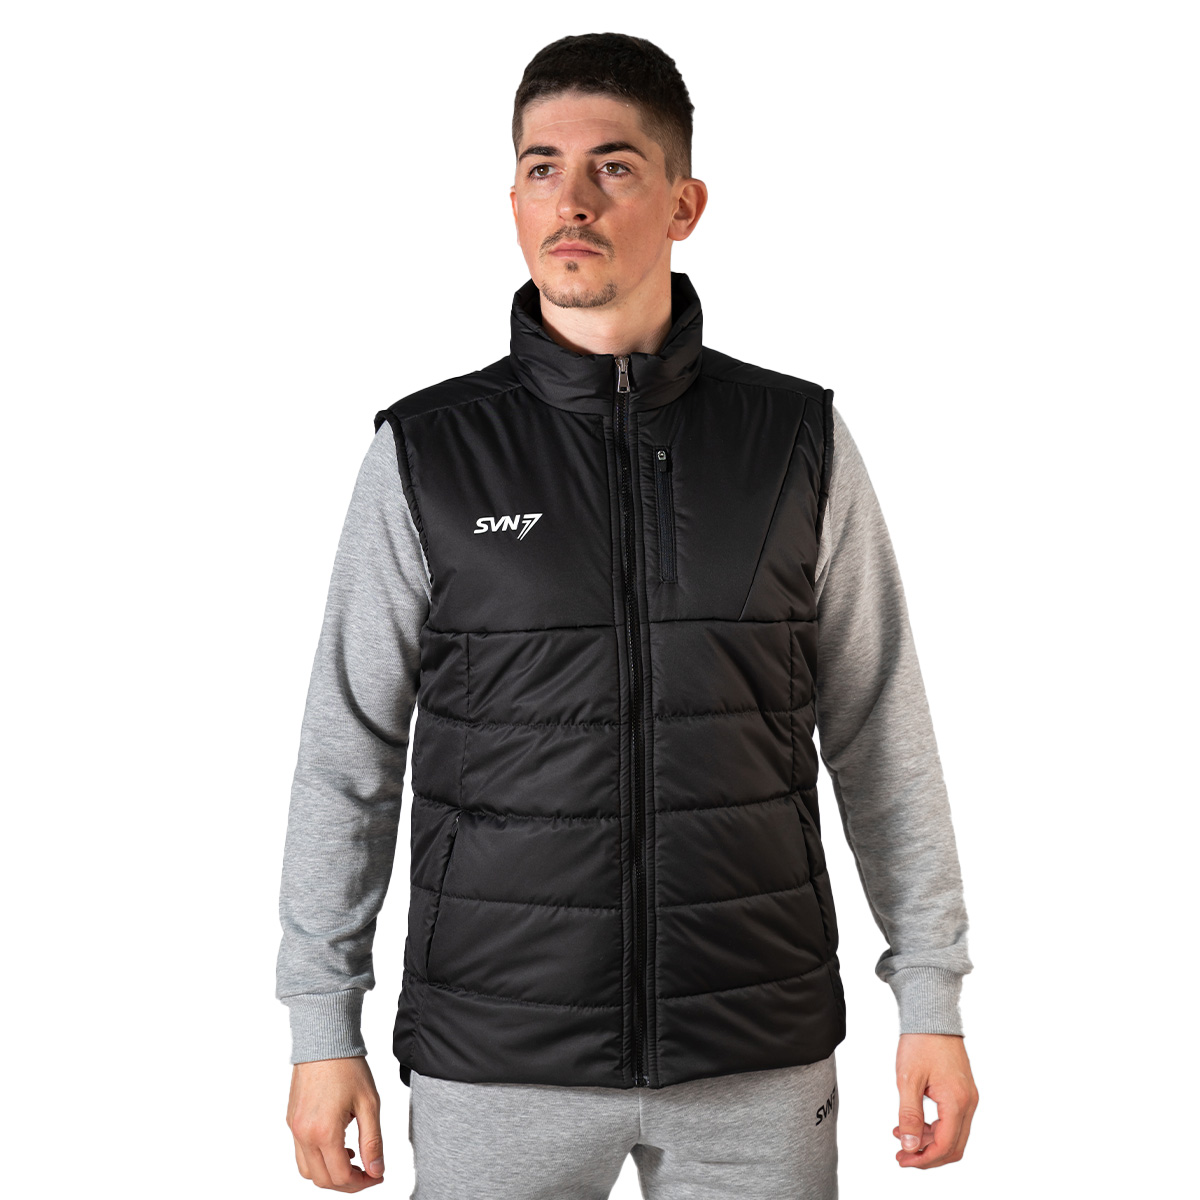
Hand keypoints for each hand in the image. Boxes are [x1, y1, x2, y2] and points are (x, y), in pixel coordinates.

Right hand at [286, 1055, 384, 1190]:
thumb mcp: (369, 1104)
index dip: (363, 1182)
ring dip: (330, 1174)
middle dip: (347, 1183)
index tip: (378, 1175)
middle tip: (368, 1173)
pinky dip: (318, 1160)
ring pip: (308, 1171)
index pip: (341, 1177)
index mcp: (324, 1132)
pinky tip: (338, 1146)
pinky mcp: (292, 1120)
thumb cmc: (348, 1066)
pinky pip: (301, 1153)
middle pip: (322, 1180)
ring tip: (353, 1160)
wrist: (324, 1040)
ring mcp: (294, 1128)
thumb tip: (377, 1171)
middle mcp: (304, 1134)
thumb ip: (373, 1141)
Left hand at [892, 1032, 977, 1168]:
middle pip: (953, 1146)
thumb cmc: (919, 1043)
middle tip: (902, 1157)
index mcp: (957, 1101)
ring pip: (954, 1135)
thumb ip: (910, 1115)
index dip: (923, 1159)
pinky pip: (953, 1120)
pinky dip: (934, 1128)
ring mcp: (968, 1097)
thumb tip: (910, 1146)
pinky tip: (913, 1123)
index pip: (945, 1146)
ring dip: (929, 1141)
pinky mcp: (963, 1091)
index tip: (902, 1160)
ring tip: (901, 1136)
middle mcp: (968, 1102)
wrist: (932, 1015)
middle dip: (928, 1156)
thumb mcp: (907, 1080)